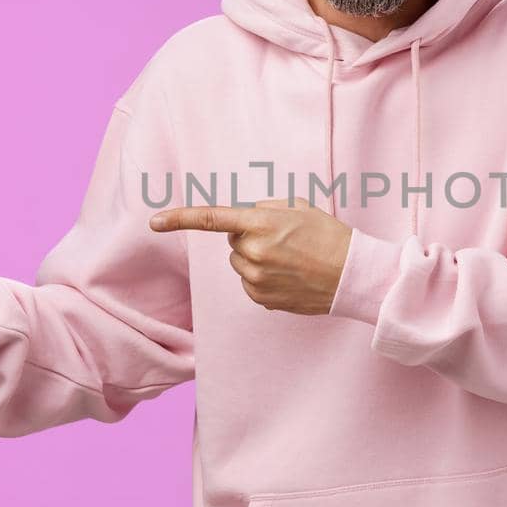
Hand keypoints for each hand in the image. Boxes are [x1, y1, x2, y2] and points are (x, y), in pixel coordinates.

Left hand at [148, 197, 351, 314]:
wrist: (351, 274)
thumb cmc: (328, 235)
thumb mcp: (298, 207)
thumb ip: (264, 209)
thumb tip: (245, 220)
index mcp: (260, 224)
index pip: (211, 219)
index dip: (179, 218)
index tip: (155, 221)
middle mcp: (253, 253)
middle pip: (233, 242)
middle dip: (250, 238)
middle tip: (283, 240)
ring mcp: (256, 279)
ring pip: (241, 264)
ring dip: (257, 259)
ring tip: (291, 260)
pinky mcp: (262, 299)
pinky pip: (250, 284)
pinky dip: (264, 279)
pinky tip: (289, 276)